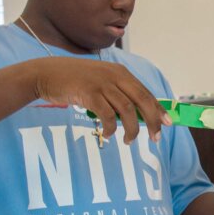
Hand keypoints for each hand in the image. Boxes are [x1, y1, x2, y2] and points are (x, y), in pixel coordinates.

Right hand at [30, 57, 170, 143]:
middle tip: (155, 138)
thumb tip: (136, 114)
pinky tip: (108, 134)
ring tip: (129, 141)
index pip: (146, 92)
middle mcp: (114, 76)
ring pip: (127, 110)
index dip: (158, 109)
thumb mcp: (100, 81)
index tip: (167, 123)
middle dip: (152, 121)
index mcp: (120, 72)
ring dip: (132, 129)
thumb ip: (117, 93)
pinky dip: (111, 127)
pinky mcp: (89, 93)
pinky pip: (107, 115)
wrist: (46, 73)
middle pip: (142, 100)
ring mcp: (102, 84)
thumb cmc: (74, 80)